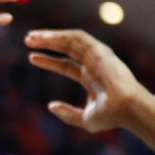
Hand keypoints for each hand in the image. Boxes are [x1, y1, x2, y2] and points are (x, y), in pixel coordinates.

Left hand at [25, 29, 149, 132]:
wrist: (126, 110)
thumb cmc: (109, 116)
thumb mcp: (84, 119)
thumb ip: (67, 113)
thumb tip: (50, 106)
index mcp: (90, 77)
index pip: (65, 64)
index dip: (48, 60)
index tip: (31, 57)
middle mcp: (93, 64)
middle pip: (66, 49)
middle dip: (47, 43)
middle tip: (27, 39)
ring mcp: (97, 56)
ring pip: (71, 40)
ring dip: (51, 36)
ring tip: (32, 37)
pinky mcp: (100, 50)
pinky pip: (78, 38)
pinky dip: (61, 35)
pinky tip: (46, 37)